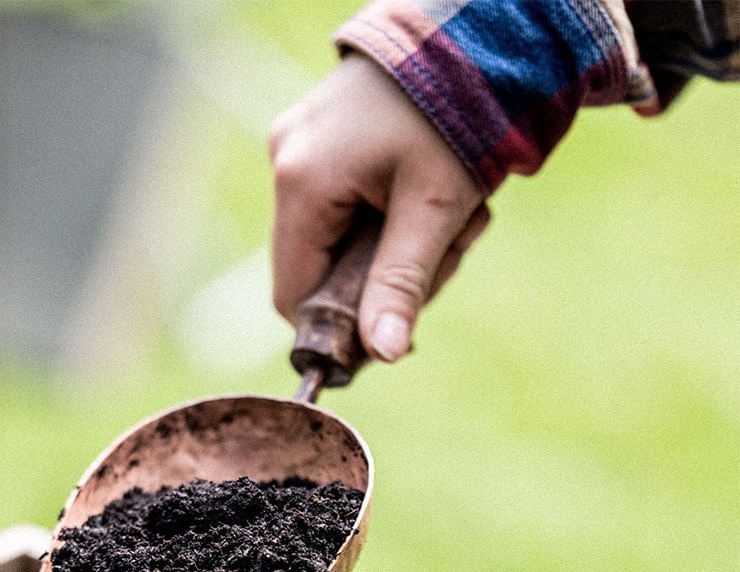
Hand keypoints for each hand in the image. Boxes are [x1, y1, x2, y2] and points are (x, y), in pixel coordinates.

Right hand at [269, 53, 488, 362]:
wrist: (470, 30)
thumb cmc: (456, 112)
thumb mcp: (435, 208)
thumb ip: (402, 284)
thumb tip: (382, 355)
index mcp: (303, 183)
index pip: (293, 294)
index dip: (336, 326)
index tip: (389, 332)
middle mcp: (285, 162)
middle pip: (315, 268)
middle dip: (379, 278)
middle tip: (444, 255)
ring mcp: (295, 144)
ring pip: (330, 239)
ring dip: (390, 247)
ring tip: (450, 217)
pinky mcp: (315, 137)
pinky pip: (337, 204)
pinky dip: (382, 216)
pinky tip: (425, 194)